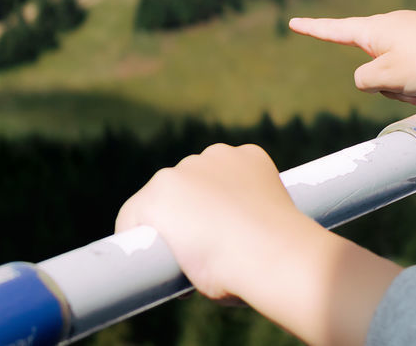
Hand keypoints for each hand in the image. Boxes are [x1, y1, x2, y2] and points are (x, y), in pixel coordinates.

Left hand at [117, 144, 402, 345]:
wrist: (268, 249)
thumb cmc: (283, 248)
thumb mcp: (274, 219)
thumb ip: (254, 220)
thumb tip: (252, 252)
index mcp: (247, 157)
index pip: (215, 181)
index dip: (213, 210)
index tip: (219, 233)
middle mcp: (213, 155)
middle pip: (185, 186)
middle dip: (187, 214)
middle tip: (198, 252)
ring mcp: (182, 171)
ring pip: (159, 201)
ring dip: (164, 225)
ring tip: (176, 260)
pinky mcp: (156, 193)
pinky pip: (133, 217)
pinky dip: (136, 235)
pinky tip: (149, 258)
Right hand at [289, 10, 415, 101]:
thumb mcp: (384, 77)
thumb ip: (364, 79)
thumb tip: (371, 77)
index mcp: (373, 30)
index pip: (334, 30)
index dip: (312, 30)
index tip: (293, 21)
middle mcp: (391, 27)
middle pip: (371, 66)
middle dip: (385, 87)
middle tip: (409, 88)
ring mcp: (413, 35)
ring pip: (395, 75)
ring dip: (408, 90)